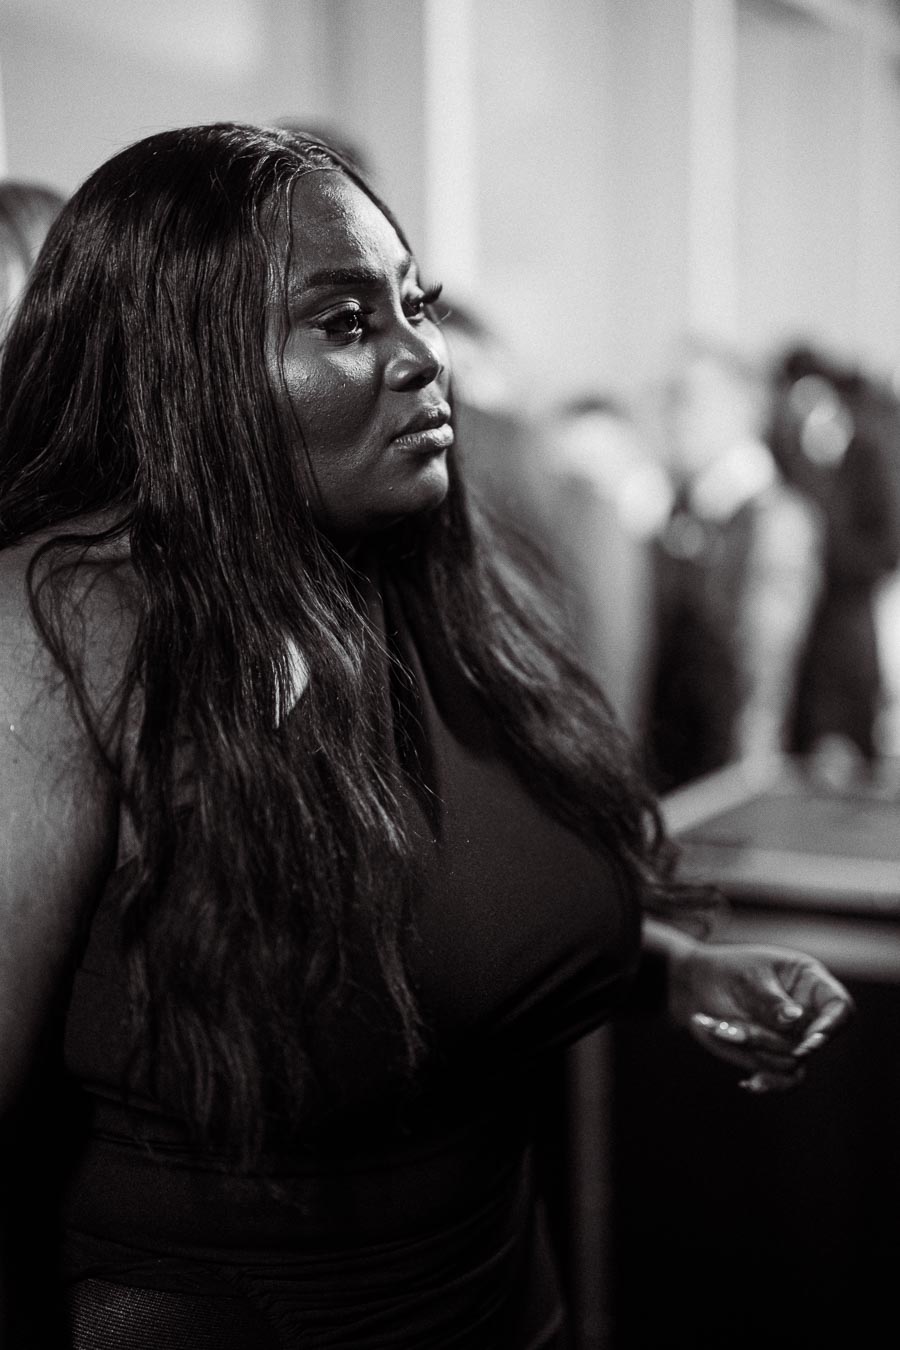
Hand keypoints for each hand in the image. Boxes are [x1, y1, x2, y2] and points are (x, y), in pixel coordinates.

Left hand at [668, 942, 852, 1092]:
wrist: (696, 988)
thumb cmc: (724, 972)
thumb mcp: (746, 978)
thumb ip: (770, 1000)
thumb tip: (796, 1019)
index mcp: (809, 982)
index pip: (839, 1007)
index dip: (831, 1026)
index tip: (807, 1042)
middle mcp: (808, 1012)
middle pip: (810, 1041)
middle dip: (767, 1038)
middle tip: (727, 1026)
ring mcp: (794, 1037)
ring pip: (791, 1061)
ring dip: (752, 1048)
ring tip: (719, 1027)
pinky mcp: (776, 1056)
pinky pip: (786, 1080)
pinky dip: (768, 1082)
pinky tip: (748, 1082)